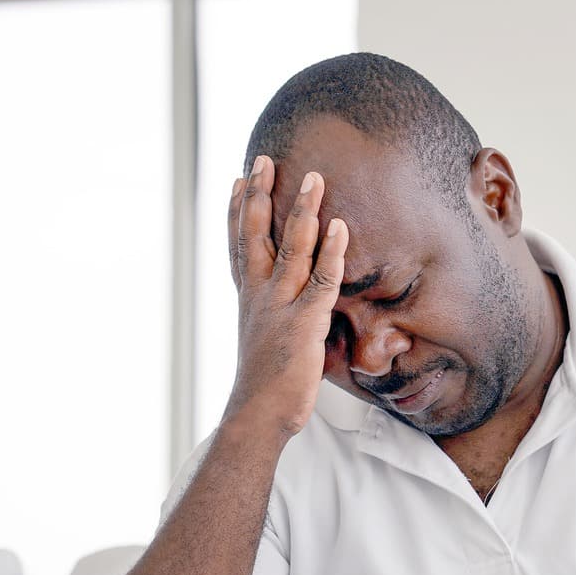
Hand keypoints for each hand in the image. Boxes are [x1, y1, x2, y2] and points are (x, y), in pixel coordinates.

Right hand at [224, 155, 347, 436]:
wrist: (258, 415)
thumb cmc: (265, 383)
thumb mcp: (262, 339)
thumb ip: (271, 314)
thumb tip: (280, 306)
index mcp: (247, 298)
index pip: (238, 244)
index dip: (236, 210)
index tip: (236, 179)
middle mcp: (258, 295)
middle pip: (255, 234)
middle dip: (259, 194)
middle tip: (263, 159)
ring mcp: (280, 306)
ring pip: (291, 248)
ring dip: (302, 210)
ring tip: (313, 178)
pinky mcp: (304, 323)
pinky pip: (321, 280)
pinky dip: (331, 251)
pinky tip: (339, 226)